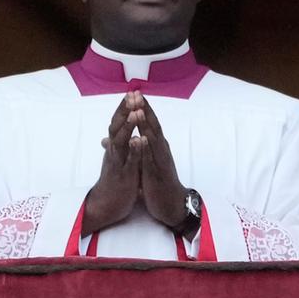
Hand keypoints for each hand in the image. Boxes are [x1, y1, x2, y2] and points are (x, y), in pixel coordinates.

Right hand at [82, 92, 141, 234]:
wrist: (105, 205)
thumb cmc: (112, 181)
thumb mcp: (114, 161)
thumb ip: (113, 148)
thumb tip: (107, 137)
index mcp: (115, 147)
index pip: (118, 123)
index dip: (124, 108)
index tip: (131, 92)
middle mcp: (114, 152)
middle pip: (117, 127)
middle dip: (124, 110)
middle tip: (131, 94)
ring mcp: (117, 163)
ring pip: (121, 141)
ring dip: (128, 126)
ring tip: (136, 112)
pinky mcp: (123, 175)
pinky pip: (129, 161)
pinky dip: (134, 150)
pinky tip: (139, 140)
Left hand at [129, 94, 188, 229]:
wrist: (171, 204)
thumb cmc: (158, 183)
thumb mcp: (146, 163)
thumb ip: (139, 150)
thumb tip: (127, 139)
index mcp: (157, 146)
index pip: (149, 124)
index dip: (142, 108)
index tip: (134, 93)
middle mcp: (160, 150)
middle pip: (152, 126)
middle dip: (144, 110)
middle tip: (137, 93)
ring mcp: (160, 160)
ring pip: (153, 139)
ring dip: (146, 124)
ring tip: (139, 110)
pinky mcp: (157, 173)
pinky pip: (152, 158)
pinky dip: (147, 147)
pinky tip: (142, 138)